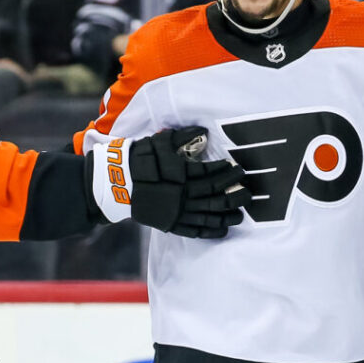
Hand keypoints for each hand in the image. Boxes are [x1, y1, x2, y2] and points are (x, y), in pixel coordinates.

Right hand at [89, 127, 250, 237]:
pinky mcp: (170, 223)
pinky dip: (210, 231)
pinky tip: (223, 230)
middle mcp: (182, 195)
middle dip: (234, 193)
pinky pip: (194, 230)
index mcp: (182, 175)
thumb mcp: (160, 141)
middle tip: (248, 191)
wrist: (116, 182)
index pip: (210, 174)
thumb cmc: (139, 158)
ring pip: (208, 215)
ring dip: (227, 215)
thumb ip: (182, 136)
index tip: (237, 168)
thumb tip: (204, 131)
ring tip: (241, 214)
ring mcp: (177, 212)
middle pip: (215, 196)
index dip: (226, 171)